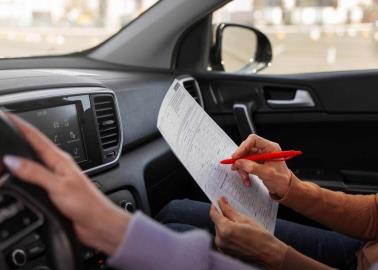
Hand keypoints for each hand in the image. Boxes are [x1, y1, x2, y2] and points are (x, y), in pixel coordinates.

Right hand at [2, 113, 129, 255]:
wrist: (98, 222)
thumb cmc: (87, 203)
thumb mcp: (58, 186)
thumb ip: (35, 172)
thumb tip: (12, 160)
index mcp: (60, 159)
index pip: (36, 137)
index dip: (21, 125)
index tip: (8, 116)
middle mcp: (57, 166)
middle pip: (32, 149)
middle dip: (16, 140)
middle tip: (2, 134)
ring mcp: (55, 179)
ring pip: (32, 164)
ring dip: (19, 159)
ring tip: (5, 154)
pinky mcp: (53, 192)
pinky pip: (33, 180)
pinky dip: (22, 176)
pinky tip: (17, 177)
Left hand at [210, 197, 286, 268]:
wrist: (269, 254)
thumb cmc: (260, 237)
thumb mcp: (245, 219)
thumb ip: (230, 210)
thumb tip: (221, 202)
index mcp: (225, 230)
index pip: (213, 214)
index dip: (216, 206)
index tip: (220, 201)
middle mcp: (221, 240)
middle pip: (217, 222)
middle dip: (223, 216)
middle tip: (235, 212)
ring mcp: (222, 247)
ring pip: (220, 230)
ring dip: (226, 225)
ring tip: (240, 225)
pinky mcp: (226, 252)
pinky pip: (223, 238)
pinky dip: (228, 233)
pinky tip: (239, 232)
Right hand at [232, 134, 291, 197]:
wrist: (285, 188)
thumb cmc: (282, 180)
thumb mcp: (267, 173)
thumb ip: (252, 167)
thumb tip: (239, 162)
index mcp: (270, 148)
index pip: (253, 140)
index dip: (243, 147)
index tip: (237, 156)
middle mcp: (265, 150)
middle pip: (247, 149)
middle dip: (241, 160)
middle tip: (236, 167)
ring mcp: (260, 156)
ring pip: (244, 157)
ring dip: (242, 168)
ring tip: (244, 177)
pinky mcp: (257, 162)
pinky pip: (246, 164)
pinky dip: (244, 171)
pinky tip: (246, 178)